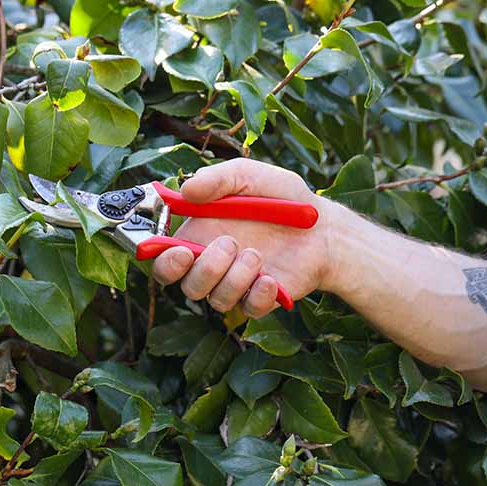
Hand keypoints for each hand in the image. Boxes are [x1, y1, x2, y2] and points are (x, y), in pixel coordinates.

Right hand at [150, 158, 332, 317]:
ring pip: (216, 299)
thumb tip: (186, 190)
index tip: (181, 251)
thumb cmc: (280, 197)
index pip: (165, 259)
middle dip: (205, 269)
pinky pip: (248, 310)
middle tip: (229, 244)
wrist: (322, 225)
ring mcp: (237, 284)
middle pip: (187, 285)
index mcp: (200, 235)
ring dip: (235, 277)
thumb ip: (217, 179)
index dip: (164, 262)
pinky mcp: (260, 299)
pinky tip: (270, 278)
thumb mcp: (249, 175)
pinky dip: (257, 295)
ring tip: (257, 254)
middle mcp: (213, 264)